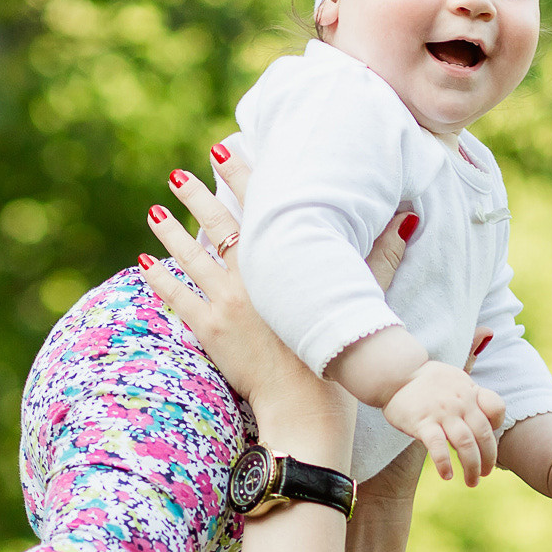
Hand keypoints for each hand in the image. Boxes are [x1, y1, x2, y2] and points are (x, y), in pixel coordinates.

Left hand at [140, 151, 413, 434]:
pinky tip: (143, 263)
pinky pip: (177, 298)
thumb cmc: (340, 350)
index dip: (242, 176)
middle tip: (177, 172)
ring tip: (155, 210)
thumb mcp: (363, 295)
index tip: (225, 149)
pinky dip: (159, 280)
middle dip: (196, 195)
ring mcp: (227, 302)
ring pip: (191, 257)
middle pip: (219, 225)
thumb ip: (384, 254)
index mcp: (285, 261)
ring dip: (171, 231)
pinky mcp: (209, 330)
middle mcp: (253, 275)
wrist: (306, 402)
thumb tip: (408, 218)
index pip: (260, 207)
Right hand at [384, 361, 505, 484]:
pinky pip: (438, 446)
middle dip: (488, 458)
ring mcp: (442, 413)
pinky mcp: (423, 423)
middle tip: (484, 474)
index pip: (496, 408)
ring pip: (465, 444)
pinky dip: (444, 463)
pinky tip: (447, 475)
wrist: (396, 373)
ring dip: (471, 467)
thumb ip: (471, 396)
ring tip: (471, 482)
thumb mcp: (456, 380)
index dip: (497, 425)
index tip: (487, 440)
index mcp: (470, 392)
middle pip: (483, 434)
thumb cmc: (427, 381)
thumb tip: (484, 418)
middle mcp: (460, 403)